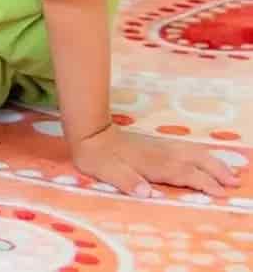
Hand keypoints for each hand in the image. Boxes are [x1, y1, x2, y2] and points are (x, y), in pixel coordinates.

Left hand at [70, 124, 243, 197]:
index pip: (185, 174)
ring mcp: (161, 147)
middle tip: (236, 182)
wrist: (90, 133)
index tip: (220, 193)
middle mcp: (162, 154)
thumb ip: (127, 182)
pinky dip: (202, 154)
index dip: (203, 183)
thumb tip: (147, 193)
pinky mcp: (158, 144)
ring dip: (214, 162)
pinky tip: (208, 159)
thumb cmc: (97, 157)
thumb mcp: (107, 172)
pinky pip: (187, 148)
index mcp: (154, 164)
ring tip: (231, 172)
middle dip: (217, 171)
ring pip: (194, 152)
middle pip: (196, 161)